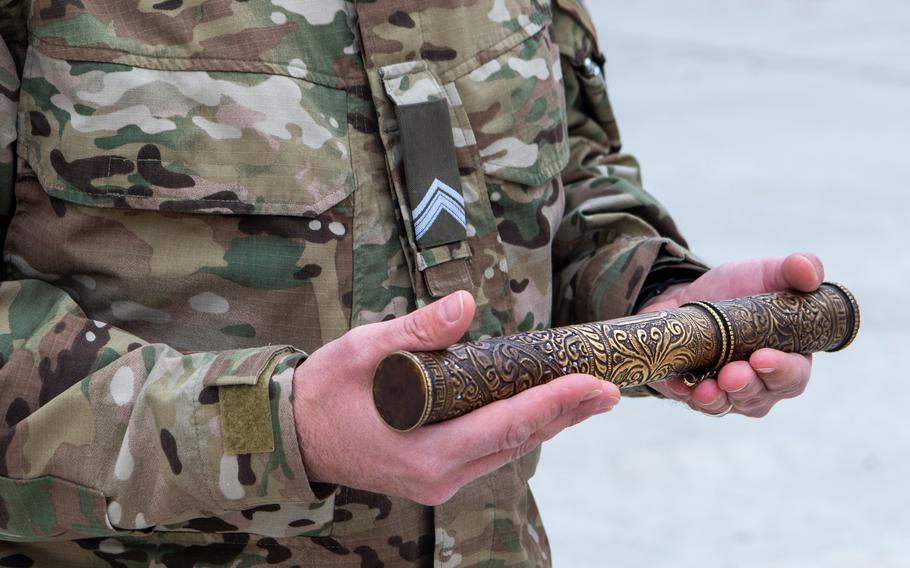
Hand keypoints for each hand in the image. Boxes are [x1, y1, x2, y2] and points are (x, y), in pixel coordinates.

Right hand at [291, 291, 619, 504]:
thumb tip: (464, 305)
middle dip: (566, 413)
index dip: (554, 404)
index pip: (505, 426)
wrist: (293, 437)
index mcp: (424, 452)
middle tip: (609, 388)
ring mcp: (438, 482)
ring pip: (507, 450)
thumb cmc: (324, 393)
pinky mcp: (435, 476)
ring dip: (548, 422)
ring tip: (588, 396)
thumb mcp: (362, 351)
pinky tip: (540, 410)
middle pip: (517, 442)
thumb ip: (416, 331)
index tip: (594, 384)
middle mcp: (439, 477)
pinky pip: (489, 452)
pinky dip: (519, 428)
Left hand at [640, 252, 822, 416]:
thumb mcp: (767, 273)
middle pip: (759, 398)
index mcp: (787, 358)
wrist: (688, 297)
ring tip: (705, 387)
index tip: (762, 357)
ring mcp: (726, 393)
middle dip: (745, 387)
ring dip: (716, 399)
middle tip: (731, 374)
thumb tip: (809, 273)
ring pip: (725, 406)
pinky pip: (689, 401)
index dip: (783, 371)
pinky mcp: (693, 392)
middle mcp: (760, 384)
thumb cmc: (738, 291)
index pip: (794, 377)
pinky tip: (678, 383)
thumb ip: (796, 269)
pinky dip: (683, 393)